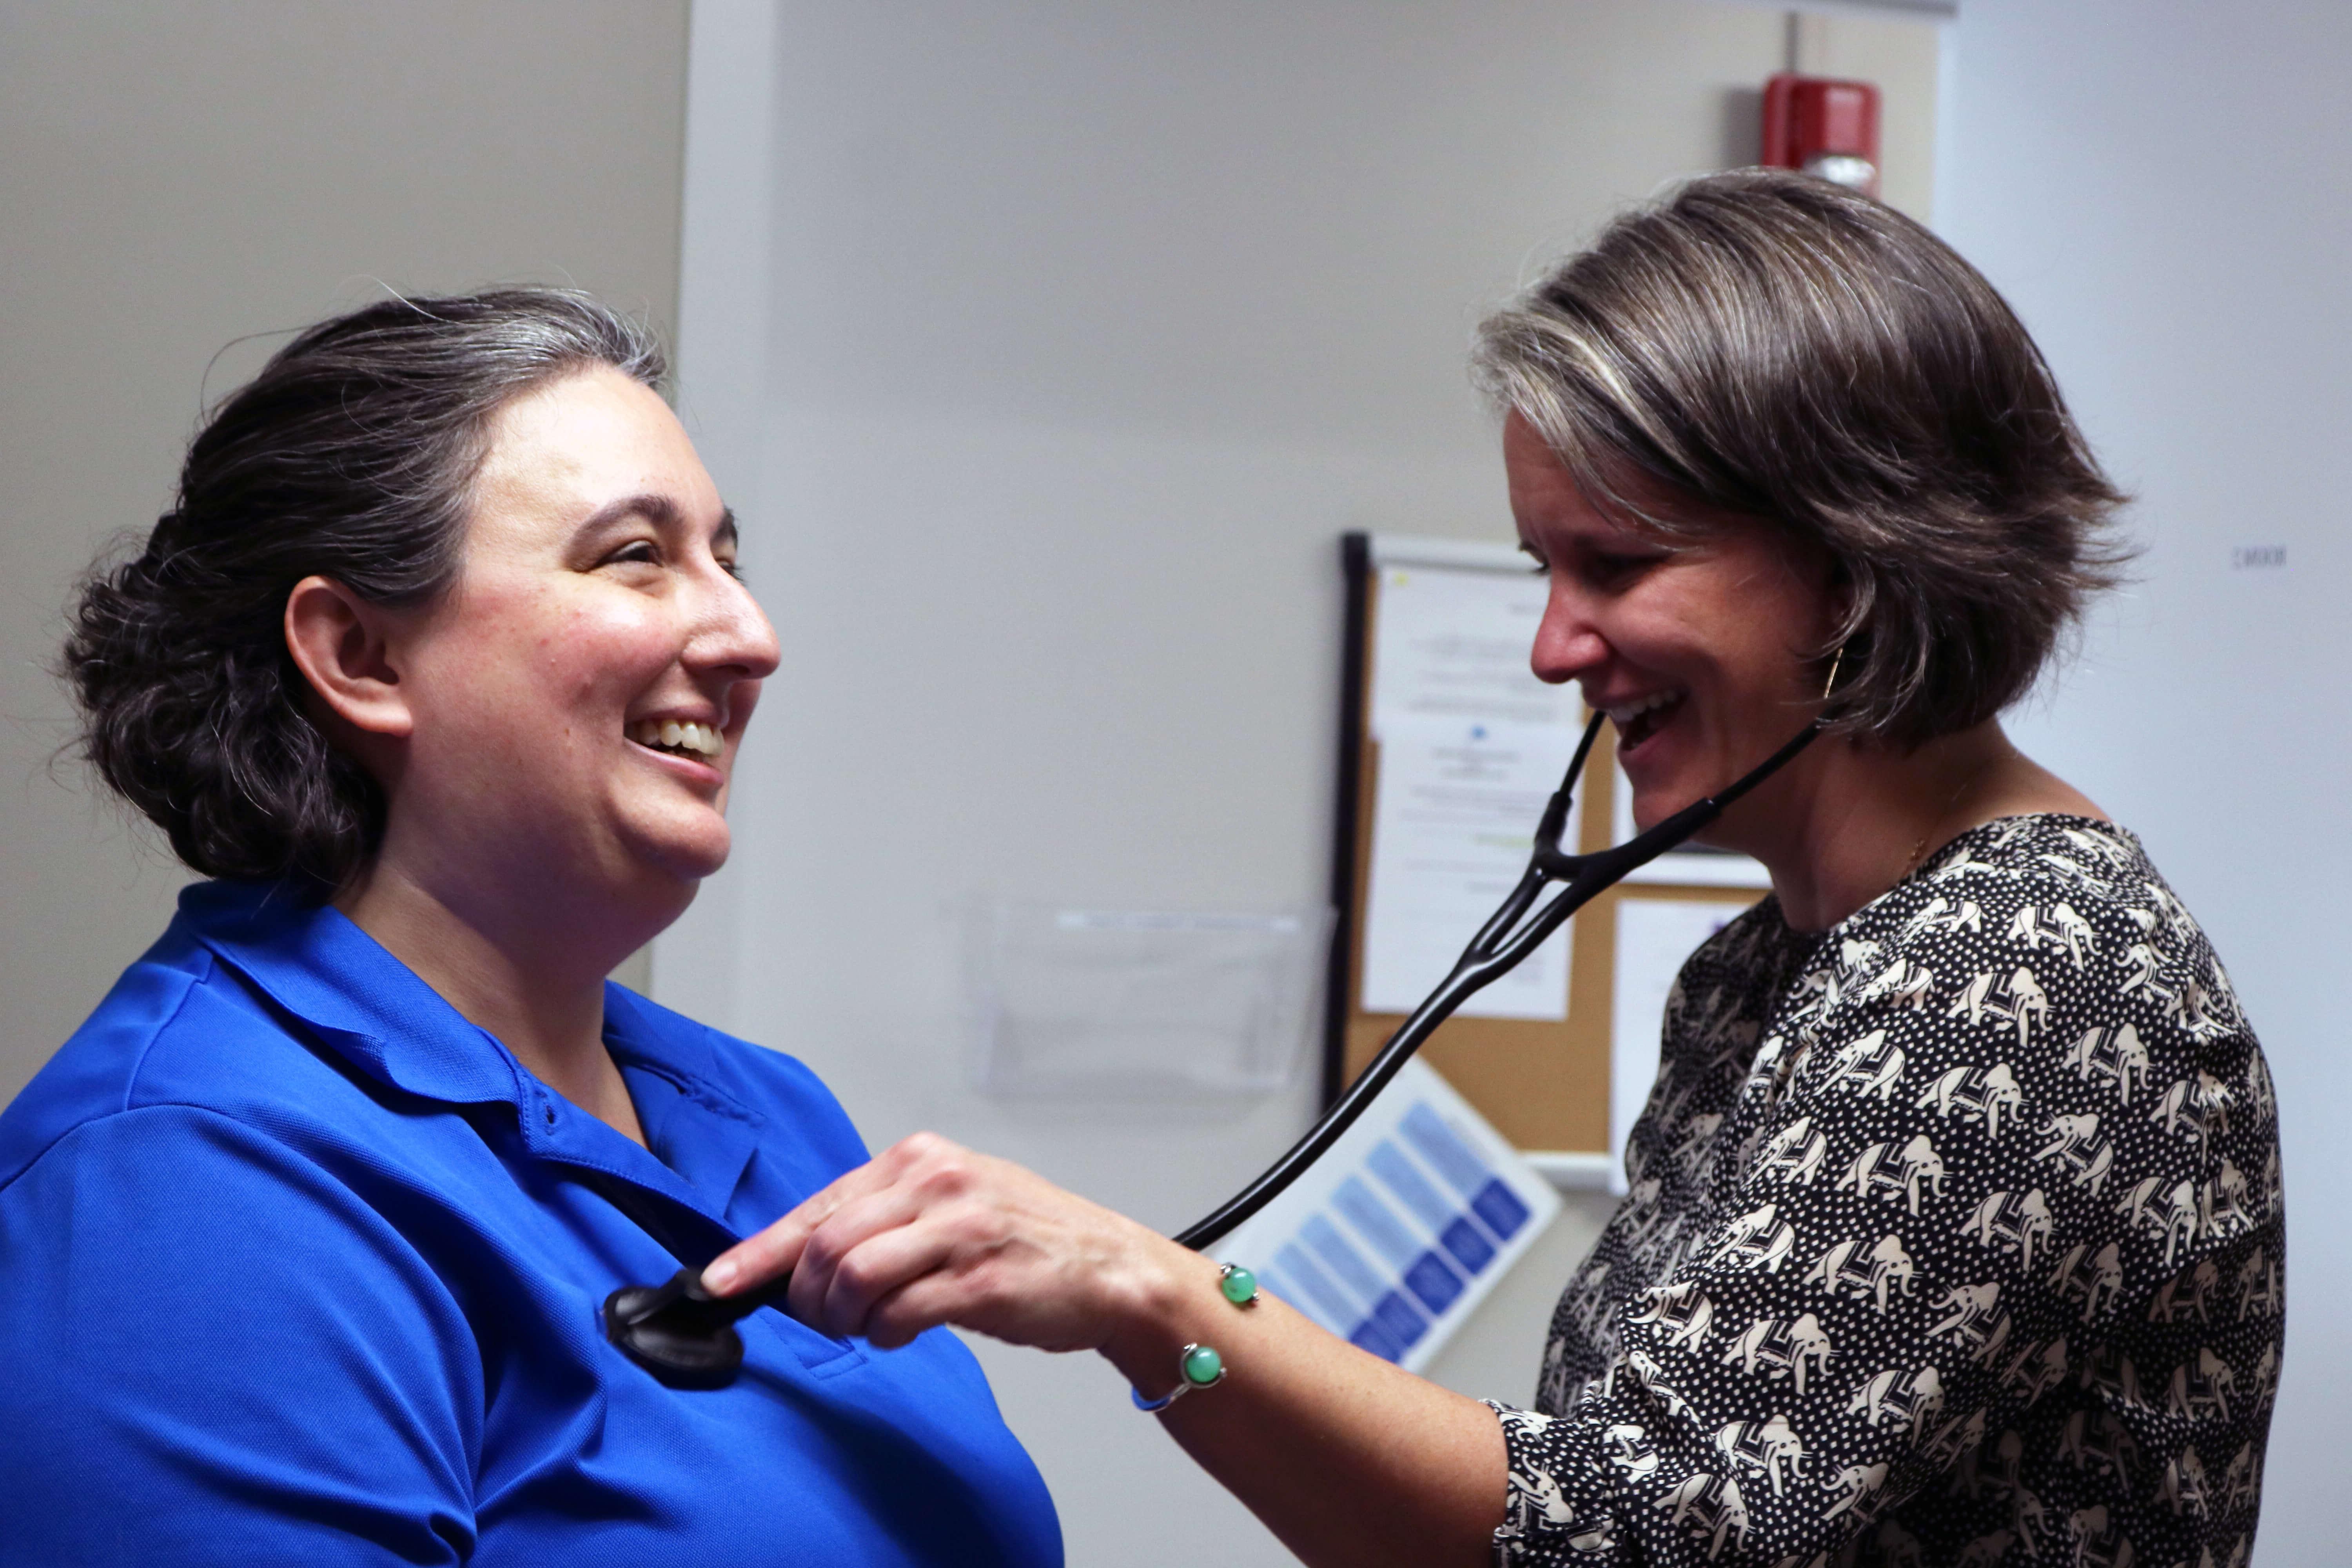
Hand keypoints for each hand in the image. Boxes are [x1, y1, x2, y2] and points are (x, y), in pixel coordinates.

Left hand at [702, 1132, 1191, 1355]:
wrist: (1111, 1269)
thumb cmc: (1025, 1239)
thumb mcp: (952, 1199)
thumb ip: (885, 1216)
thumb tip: (805, 1257)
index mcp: (921, 1158)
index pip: (819, 1205)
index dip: (759, 1251)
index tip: (719, 1282)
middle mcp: (938, 1183)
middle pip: (827, 1244)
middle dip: (806, 1297)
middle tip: (822, 1321)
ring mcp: (961, 1229)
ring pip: (855, 1276)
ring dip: (843, 1317)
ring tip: (863, 1327)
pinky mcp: (980, 1279)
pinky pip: (900, 1313)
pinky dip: (886, 1332)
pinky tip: (902, 1331)